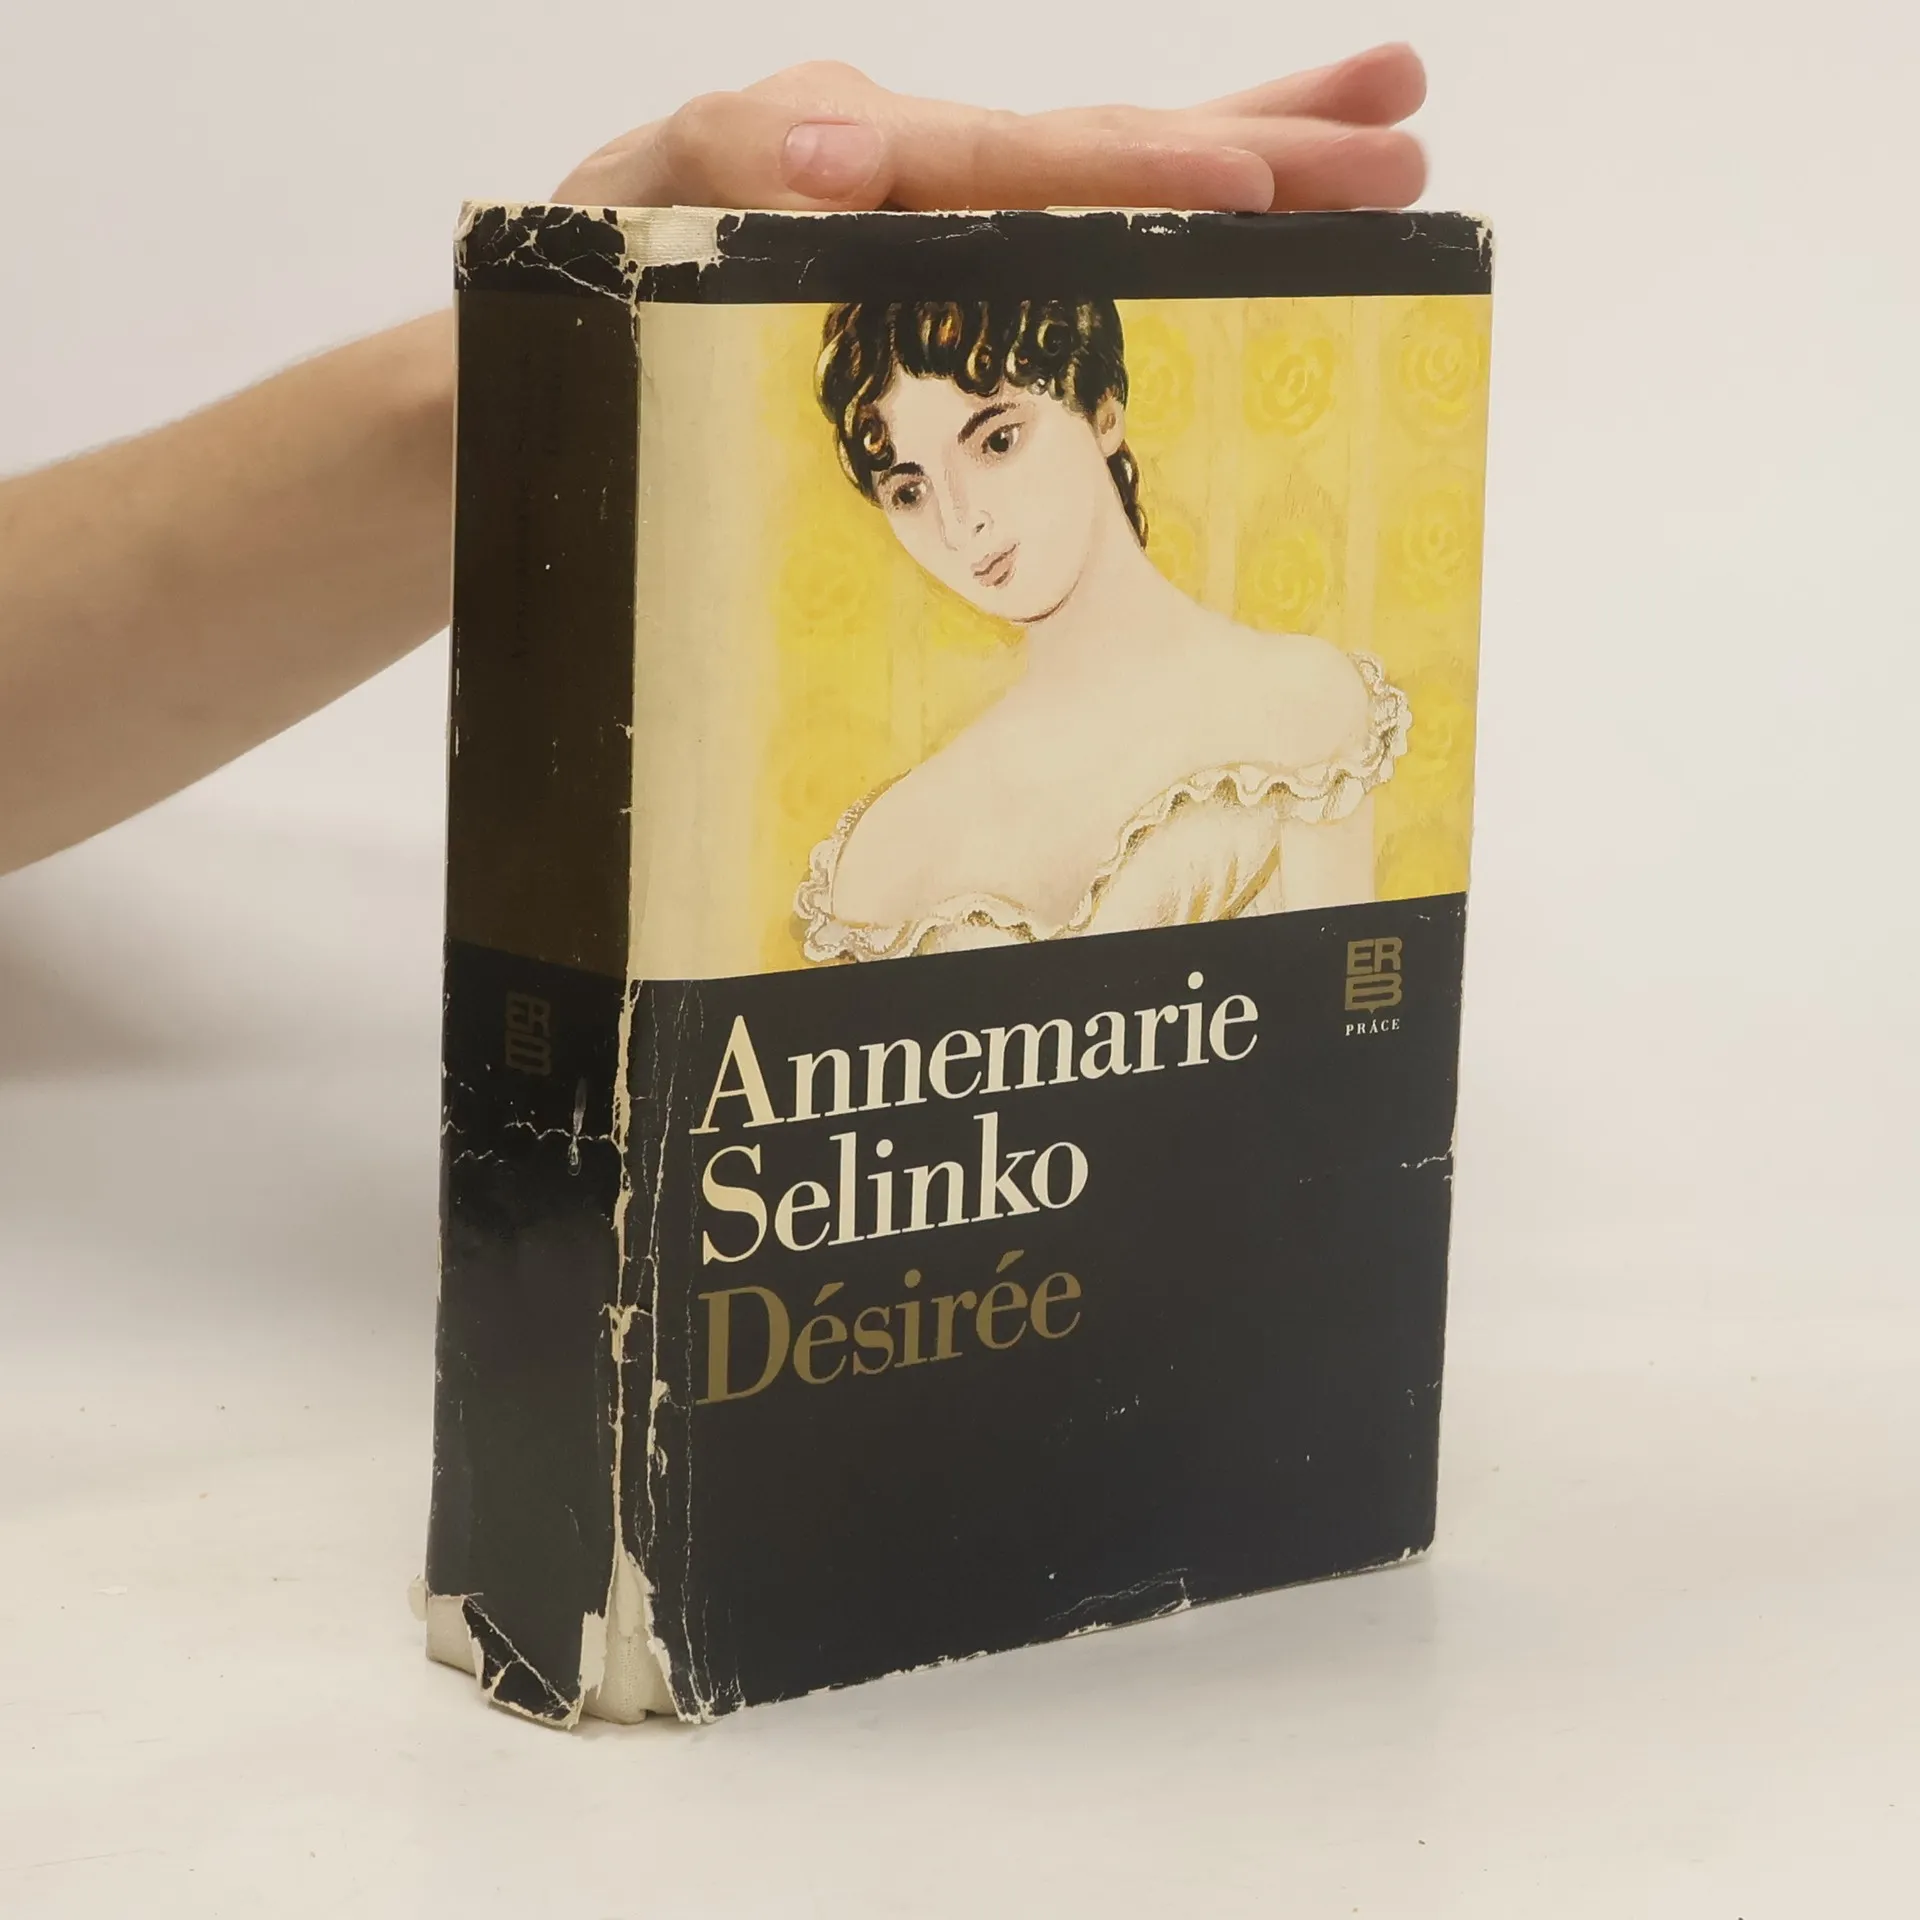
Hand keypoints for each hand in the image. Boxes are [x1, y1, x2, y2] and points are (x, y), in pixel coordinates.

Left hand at [554, 48, 1426, 216]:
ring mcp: (950, 229)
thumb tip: (848, 156)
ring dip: (1260, 159)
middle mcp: (930, 181)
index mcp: (867, 160)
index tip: (1243, 181)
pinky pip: (1075, 251)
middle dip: (1262, 144)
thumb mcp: (631, 211)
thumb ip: (724, 165)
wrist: (555, 348)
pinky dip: (1169, 235)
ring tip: (1394, 139)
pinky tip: (1260, 229)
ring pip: (1120, 187)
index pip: (1022, 160)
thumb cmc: (597, 285)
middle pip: (1111, 153)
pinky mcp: (948, 280)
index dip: (1135, 175)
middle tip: (1400, 134)